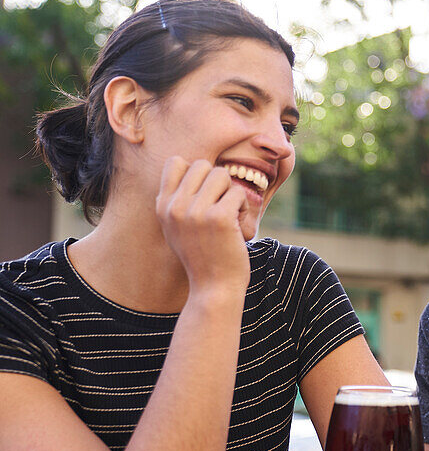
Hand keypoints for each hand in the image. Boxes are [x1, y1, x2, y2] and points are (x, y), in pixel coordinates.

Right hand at [156, 157, 249, 292]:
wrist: (213, 288)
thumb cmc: (203, 257)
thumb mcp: (178, 228)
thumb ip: (179, 200)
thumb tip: (190, 166)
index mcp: (163, 206)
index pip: (176, 162)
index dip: (197, 172)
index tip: (206, 194)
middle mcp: (175, 206)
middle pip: (202, 165)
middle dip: (218, 182)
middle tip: (222, 205)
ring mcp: (195, 212)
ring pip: (221, 174)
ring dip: (232, 193)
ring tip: (231, 215)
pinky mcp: (219, 218)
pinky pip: (239, 192)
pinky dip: (245, 207)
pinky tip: (239, 226)